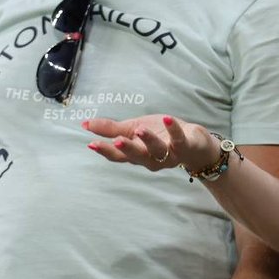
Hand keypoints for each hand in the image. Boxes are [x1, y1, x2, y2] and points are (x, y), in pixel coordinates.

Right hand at [83, 115, 219, 174]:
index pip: (119, 156)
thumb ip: (111, 129)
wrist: (193, 142)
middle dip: (127, 150)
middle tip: (116, 142)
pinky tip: (168, 119)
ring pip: (157, 150)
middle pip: (137, 156)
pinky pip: (179, 139)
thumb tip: (85, 124)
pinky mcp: (185, 146)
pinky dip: (174, 130)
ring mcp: (169, 154)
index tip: (92, 144)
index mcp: (137, 154)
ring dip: (148, 140)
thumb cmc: (160, 136)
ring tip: (140, 129)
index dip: (106, 151)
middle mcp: (151, 158)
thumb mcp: (134, 129)